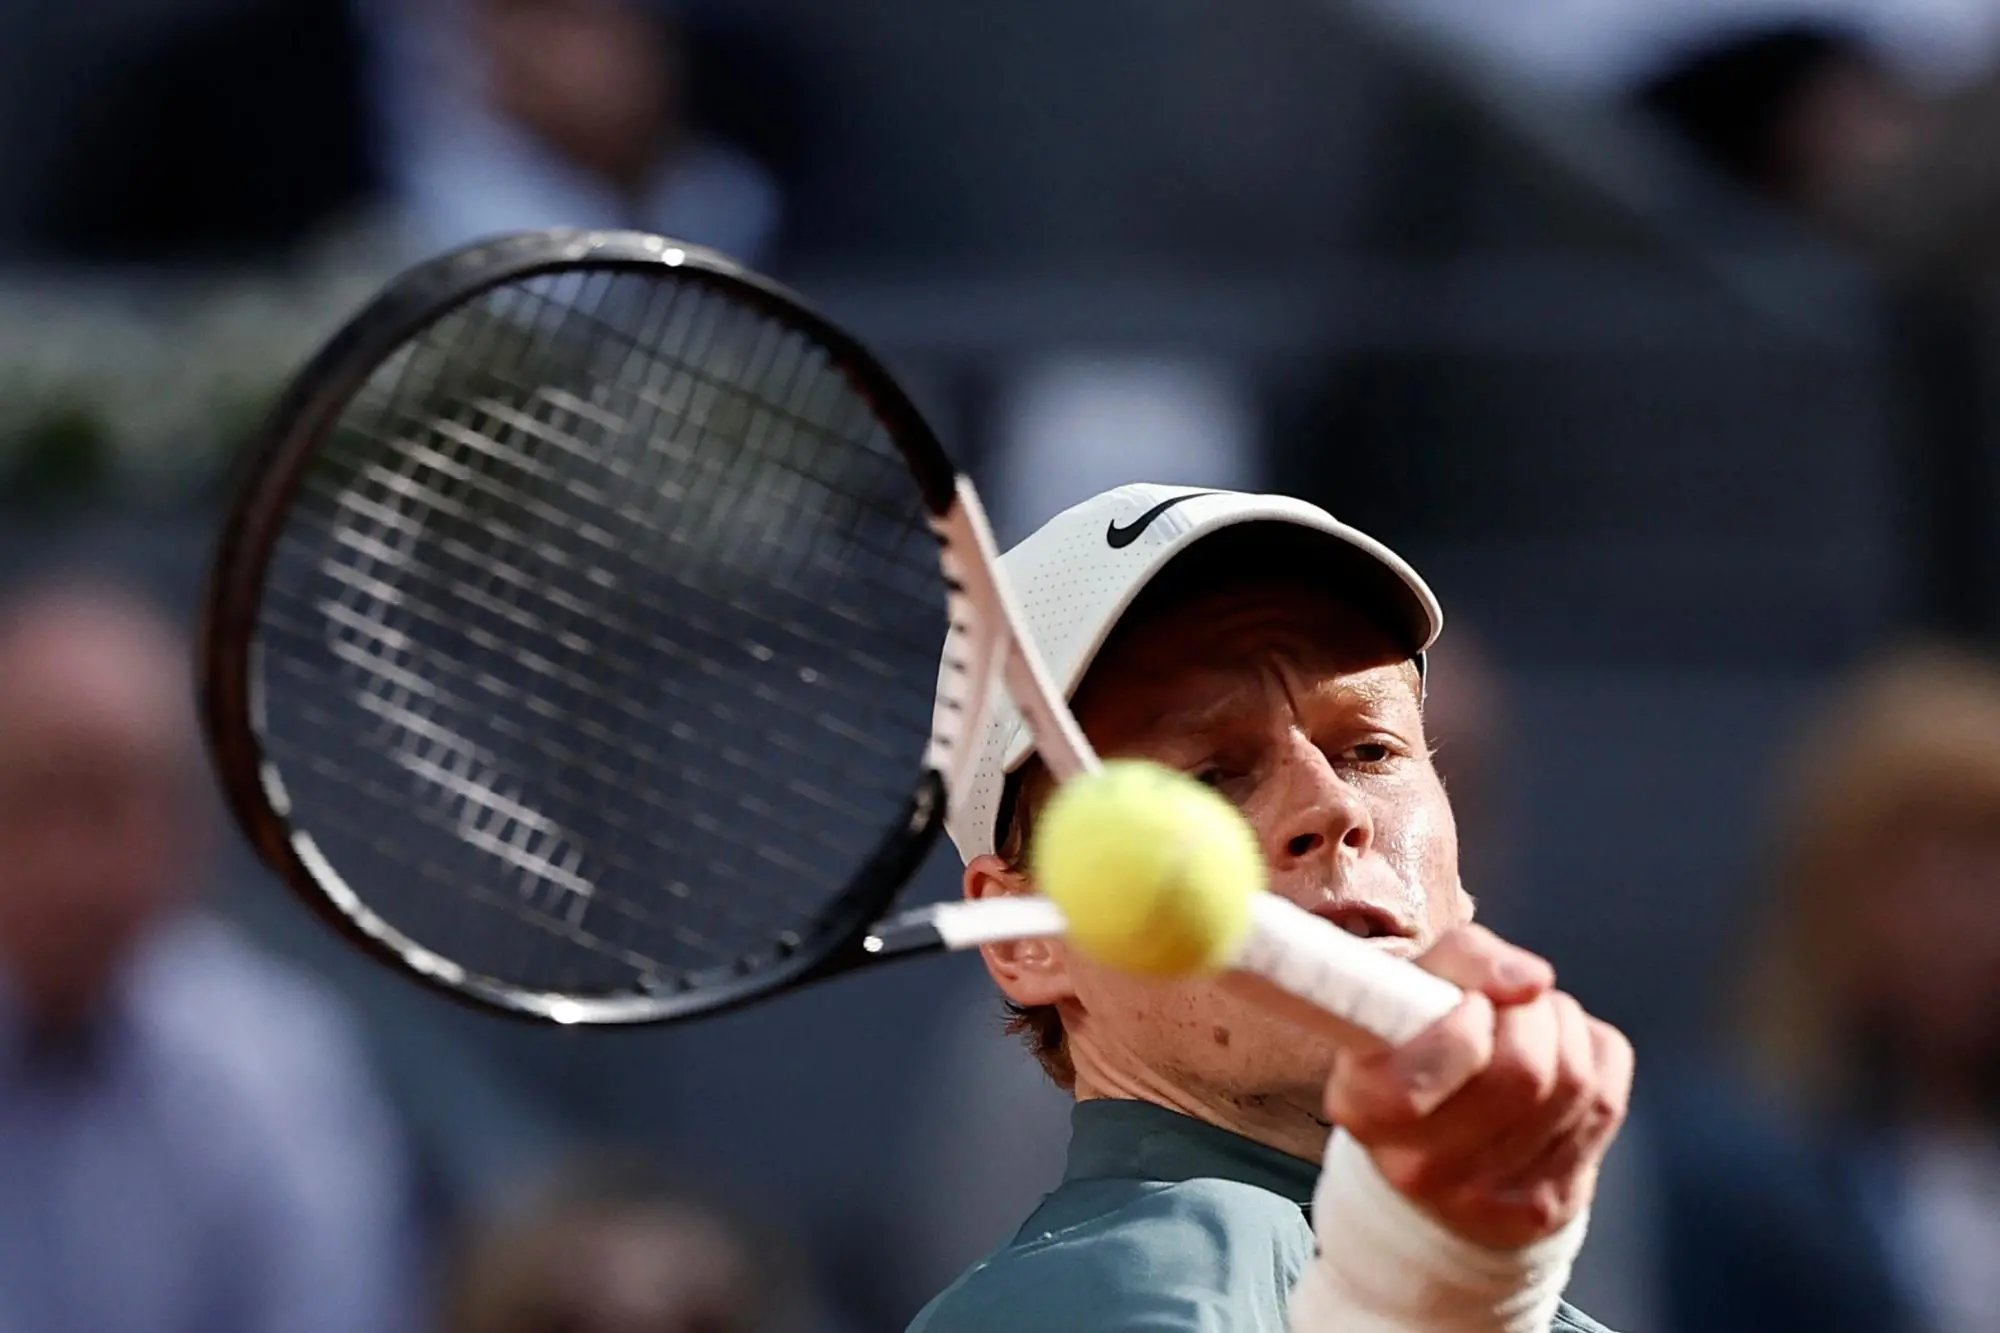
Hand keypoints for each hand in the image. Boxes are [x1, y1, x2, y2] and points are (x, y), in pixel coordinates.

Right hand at [1321, 925, 1633, 1250]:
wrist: (1436, 1145)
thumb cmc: (1422, 1044)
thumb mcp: (1416, 985)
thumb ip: (1465, 959)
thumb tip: (1533, 980)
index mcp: (1365, 1108)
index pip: (1433, 1069)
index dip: (1467, 1024)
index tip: (1468, 1006)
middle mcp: (1417, 1167)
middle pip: (1524, 1070)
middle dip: (1529, 1014)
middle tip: (1506, 1009)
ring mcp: (1486, 1198)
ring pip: (1574, 1081)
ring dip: (1564, 1031)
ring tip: (1531, 1031)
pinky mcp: (1546, 1208)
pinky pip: (1605, 1102)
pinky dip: (1593, 1061)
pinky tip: (1558, 1066)